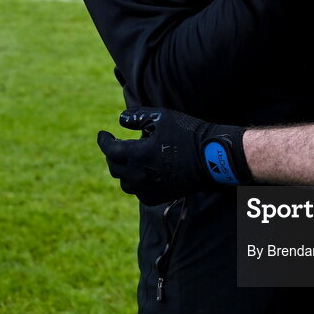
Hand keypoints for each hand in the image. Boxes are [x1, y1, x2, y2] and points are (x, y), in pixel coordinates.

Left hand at [97, 107, 250, 205]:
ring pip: (125, 183)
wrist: (211, 158)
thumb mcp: (162, 118)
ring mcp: (148, 189)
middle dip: (112, 155)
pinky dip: (136, 182)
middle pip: (115, 168)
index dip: (103, 141)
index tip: (102, 134)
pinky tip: (143, 173)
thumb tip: (120, 119)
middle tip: (116, 145)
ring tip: (129, 160)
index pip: (110, 150)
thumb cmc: (187, 133)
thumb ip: (138, 117)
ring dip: (123, 171)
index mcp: (136, 155)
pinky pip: (139, 193)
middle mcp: (139, 175)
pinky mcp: (159, 196)